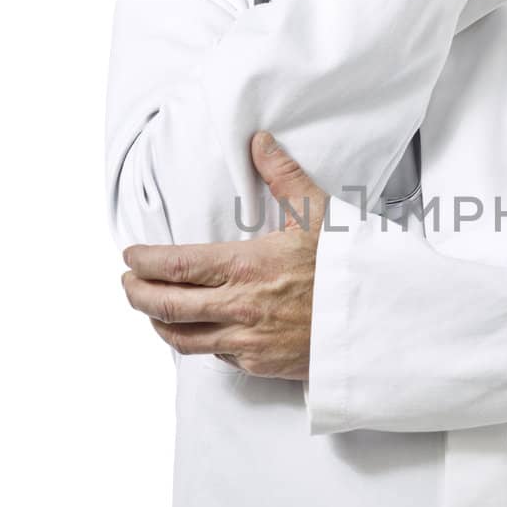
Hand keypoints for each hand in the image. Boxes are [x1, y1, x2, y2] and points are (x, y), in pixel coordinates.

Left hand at [120, 133, 324, 379]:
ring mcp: (247, 340)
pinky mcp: (260, 364)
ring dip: (158, 324)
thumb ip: (283, 176)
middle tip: (128, 283)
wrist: (377, 321)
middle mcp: (238, 307)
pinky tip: (198, 331)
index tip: (130, 257)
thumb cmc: (347, 269)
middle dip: (136, 294)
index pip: (174, 266)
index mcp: (246, 266)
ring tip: (150, 311)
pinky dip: (199, 343)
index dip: (143, 263)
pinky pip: (216, 355)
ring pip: (182, 338)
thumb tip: (260, 142)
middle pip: (164, 306)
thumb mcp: (318, 214)